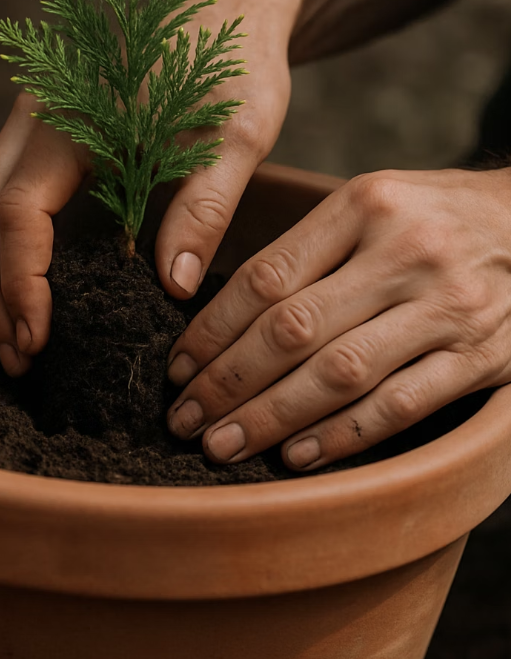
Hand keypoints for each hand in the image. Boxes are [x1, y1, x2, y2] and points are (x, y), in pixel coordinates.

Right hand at [0, 0, 301, 375]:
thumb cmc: (235, 58)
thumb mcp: (239, 131)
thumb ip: (204, 207)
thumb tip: (169, 289)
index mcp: (74, 113)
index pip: (20, 213)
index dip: (20, 284)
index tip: (38, 341)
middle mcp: (36, 115)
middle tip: (18, 358)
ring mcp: (36, 121)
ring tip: (18, 338)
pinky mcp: (49, 132)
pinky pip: (5, 194)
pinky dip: (5, 248)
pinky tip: (31, 289)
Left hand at [166, 167, 510, 468]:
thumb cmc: (435, 217)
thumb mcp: (373, 203)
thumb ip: (308, 250)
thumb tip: (225, 317)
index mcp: (365, 205)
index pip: (267, 276)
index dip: (211, 330)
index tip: (178, 367)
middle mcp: (406, 252)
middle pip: (293, 329)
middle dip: (227, 382)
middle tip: (183, 418)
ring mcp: (448, 307)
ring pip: (340, 375)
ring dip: (271, 418)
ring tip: (222, 445)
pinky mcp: (482, 357)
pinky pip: (400, 407)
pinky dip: (342, 436)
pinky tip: (296, 455)